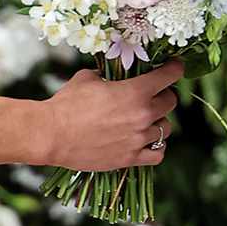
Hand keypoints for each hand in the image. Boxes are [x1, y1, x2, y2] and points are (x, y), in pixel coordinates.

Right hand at [36, 59, 183, 170]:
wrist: (52, 134)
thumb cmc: (67, 103)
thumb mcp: (89, 77)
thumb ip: (108, 74)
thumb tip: (113, 73)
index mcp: (135, 92)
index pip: (170, 76)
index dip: (174, 68)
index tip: (174, 67)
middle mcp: (142, 115)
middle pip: (171, 102)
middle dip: (163, 95)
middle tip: (152, 94)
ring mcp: (138, 139)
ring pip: (166, 128)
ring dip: (158, 121)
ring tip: (145, 120)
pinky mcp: (129, 159)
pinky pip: (158, 154)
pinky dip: (156, 147)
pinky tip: (146, 141)